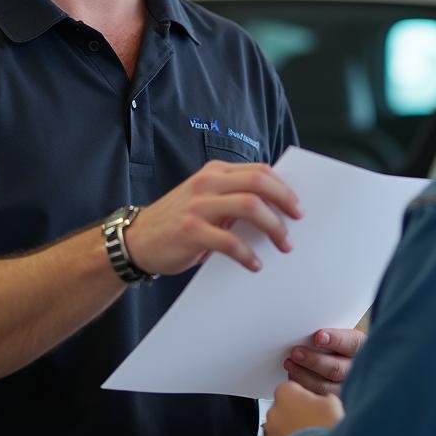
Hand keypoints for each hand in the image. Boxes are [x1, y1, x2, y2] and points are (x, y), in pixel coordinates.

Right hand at [123, 161, 301, 275]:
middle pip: (258, 183)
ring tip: (283, 245)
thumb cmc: (179, 221)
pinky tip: (255, 264)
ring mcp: (198, 205)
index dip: (283, 187)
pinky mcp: (191, 231)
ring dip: (273, 227)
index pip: (259, 170)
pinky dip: (248, 254)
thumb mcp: (205, 199)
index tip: (298, 206)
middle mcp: (207, 183)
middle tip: (297, 222)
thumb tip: (277, 209)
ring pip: (249, 206)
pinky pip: (230, 241)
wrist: (137, 240)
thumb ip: (233, 198)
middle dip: (284, 202)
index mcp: (215, 172)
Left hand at [261, 380, 343, 435]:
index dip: (303, 397)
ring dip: (288, 433)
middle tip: (313, 425)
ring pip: (277, 430)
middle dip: (294, 416)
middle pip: (283, 409)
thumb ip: (322, 397)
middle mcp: (273, 411)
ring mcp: (269, 434)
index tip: (313, 405)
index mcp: (287, 393)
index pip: (290, 389)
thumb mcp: (333, 403)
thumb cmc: (326, 430)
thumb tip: (322, 401)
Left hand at [283, 327, 365, 395]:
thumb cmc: (337, 350)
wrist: (345, 372)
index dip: (335, 339)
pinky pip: (317, 400)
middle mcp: (357, 371)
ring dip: (304, 375)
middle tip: (296, 353)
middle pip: (336, 369)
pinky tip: (293, 380)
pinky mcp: (335, 404)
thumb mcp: (339, 338)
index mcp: (361, 348)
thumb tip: (310, 335)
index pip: (352, 343)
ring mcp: (348, 391)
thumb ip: (328, 337)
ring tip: (290, 365)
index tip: (318, 336)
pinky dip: (303, 389)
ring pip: (325, 388)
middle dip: (313, 360)